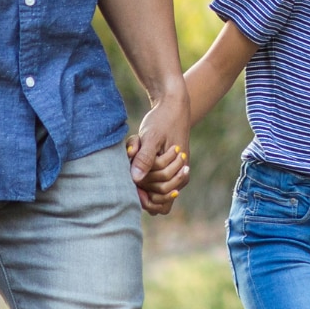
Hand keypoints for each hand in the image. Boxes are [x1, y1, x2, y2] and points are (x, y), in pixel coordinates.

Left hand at [127, 85, 190, 213]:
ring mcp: (173, 175)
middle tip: (135, 159)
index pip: (158, 202)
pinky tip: (138, 154)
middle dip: (141, 182)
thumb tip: (135, 179)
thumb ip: (145, 158)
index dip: (142, 195)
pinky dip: (142, 172)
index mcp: (179, 173)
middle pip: (154, 199)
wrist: (173, 106)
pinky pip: (151, 182)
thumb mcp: (152, 136)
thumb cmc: (163, 120)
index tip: (131, 177)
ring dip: (141, 178)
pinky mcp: (166, 169)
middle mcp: (178, 178)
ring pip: (152, 193)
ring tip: (137, 155)